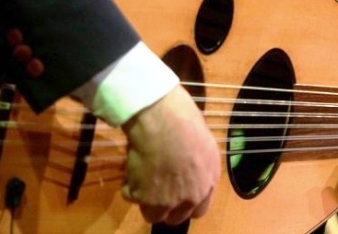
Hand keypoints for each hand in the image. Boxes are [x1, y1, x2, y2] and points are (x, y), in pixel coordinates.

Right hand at [121, 85, 219, 224]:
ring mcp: (170, 201)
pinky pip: (131, 199)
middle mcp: (192, 196)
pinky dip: (128, 187)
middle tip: (155, 187)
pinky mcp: (147, 200)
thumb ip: (198, 166)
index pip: (199, 210)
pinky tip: (132, 169)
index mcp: (209, 182)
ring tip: (142, 176)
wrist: (164, 120)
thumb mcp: (203, 145)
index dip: (185, 203)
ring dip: (145, 198)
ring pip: (153, 214)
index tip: (175, 195)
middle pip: (176, 217)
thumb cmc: (184, 122)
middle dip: (165, 205)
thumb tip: (188, 170)